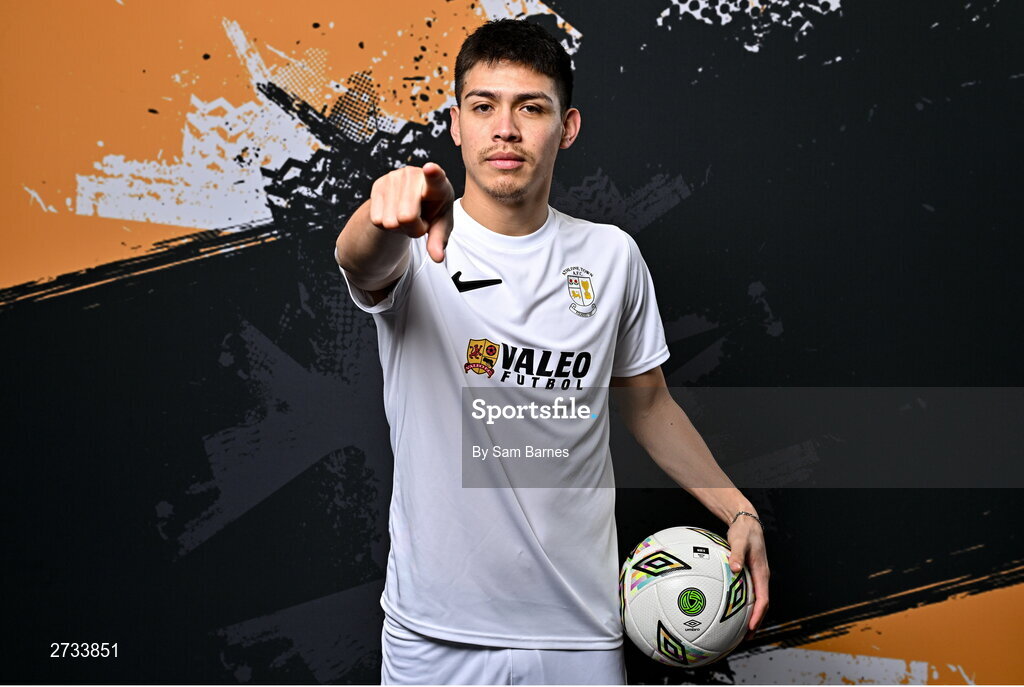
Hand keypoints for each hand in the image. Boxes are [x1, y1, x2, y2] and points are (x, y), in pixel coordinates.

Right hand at [368, 162, 454, 262]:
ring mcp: (394, 177)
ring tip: (409, 216)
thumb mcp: (440, 226)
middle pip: (407, 217)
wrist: (413, 202)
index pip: (435, 178)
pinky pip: (377, 219)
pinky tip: (395, 213)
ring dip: (400, 227)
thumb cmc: (433, 212)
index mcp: (438, 184)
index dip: (433, 174)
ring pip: (390, 221)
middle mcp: (414, 175)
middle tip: (420, 220)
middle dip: (413, 228)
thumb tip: (438, 258)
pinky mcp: (378, 184)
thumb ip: (439, 241)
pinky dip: (387, 224)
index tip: (430, 169)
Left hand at [726, 514, 769, 639]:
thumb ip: (738, 554)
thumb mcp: (740, 541)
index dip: (758, 615)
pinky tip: (729, 608)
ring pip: (755, 601)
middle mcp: (761, 577)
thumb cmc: (744, 531)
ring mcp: (755, 576)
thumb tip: (735, 568)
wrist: (747, 523)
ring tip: (738, 630)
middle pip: (761, 606)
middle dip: (755, 623)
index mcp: (762, 573)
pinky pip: (747, 593)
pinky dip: (742, 604)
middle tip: (744, 638)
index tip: (750, 627)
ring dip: (749, 616)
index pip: (763, 599)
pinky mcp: (748, 574)